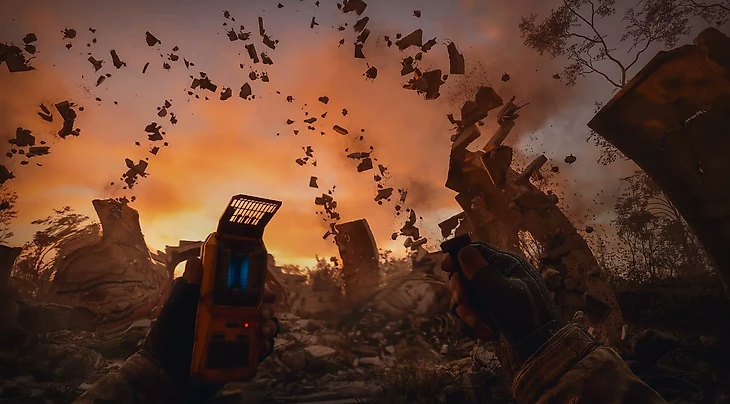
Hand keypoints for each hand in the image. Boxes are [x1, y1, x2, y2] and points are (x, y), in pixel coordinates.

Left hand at [140, 258, 278, 400]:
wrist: (163, 372)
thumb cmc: (165, 338)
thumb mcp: (176, 308)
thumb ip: (187, 287)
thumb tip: (195, 261)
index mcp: (215, 304)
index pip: (241, 291)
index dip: (257, 288)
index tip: (264, 289)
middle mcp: (226, 319)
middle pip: (256, 309)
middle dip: (266, 307)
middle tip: (266, 310)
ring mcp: (232, 339)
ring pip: (260, 329)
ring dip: (268, 326)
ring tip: (264, 329)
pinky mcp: (236, 358)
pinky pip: (256, 352)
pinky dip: (264, 347)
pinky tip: (262, 344)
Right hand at [441, 242, 564, 375]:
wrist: (542, 352)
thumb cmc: (526, 317)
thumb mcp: (502, 293)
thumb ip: (481, 272)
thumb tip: (464, 250)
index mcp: (508, 265)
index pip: (478, 250)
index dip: (459, 257)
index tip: (445, 268)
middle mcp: (502, 277)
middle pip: (467, 274)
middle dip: (462, 290)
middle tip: (464, 302)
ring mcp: (497, 296)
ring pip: (468, 296)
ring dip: (468, 311)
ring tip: (478, 324)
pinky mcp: (494, 314)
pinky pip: (474, 313)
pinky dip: (477, 323)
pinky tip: (487, 333)